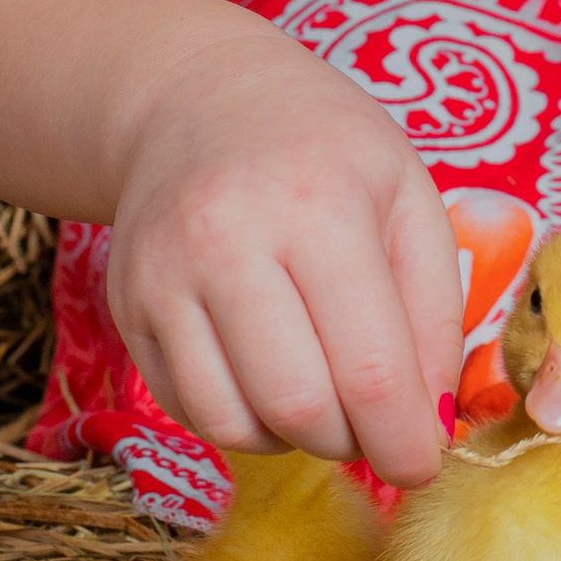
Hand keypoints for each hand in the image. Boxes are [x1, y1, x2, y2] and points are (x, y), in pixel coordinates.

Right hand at [104, 0, 461, 486]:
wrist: (197, 99)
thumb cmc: (324, 149)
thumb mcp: (408, 198)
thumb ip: (434, 313)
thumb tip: (430, 423)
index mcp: (318, 209)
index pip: (370, 370)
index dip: (406, 441)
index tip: (423, 462)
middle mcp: (228, 243)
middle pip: (299, 408)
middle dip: (351, 443)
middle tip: (373, 424)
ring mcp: (164, 279)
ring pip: (233, 425)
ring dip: (293, 439)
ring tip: (321, 393)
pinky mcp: (125, 307)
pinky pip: (187, 409)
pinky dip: (240, 419)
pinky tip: (267, 376)